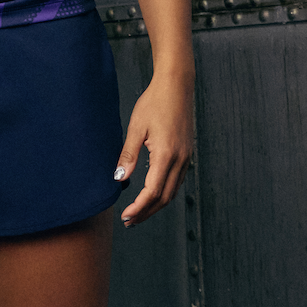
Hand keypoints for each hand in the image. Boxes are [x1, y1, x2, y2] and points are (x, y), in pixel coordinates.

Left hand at [113, 67, 193, 226]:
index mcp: (166, 154)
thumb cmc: (154, 103)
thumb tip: (120, 179)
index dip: (139, 207)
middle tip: (129, 221)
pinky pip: (177, 180)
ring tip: (138, 212)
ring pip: (172, 191)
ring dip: (156, 205)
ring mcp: (186, 157)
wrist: (176, 85)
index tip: (126, 216)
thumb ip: (128, 156)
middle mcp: (180, 159)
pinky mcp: (187, 153)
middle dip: (146, 212)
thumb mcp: (136, 128)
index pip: (153, 191)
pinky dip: (164, 192)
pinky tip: (152, 194)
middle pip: (164, 197)